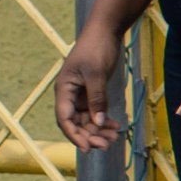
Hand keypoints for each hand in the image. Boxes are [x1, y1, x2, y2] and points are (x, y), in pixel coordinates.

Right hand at [53, 21, 124, 152]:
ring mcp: (80, 95)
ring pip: (87, 120)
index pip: (64, 119)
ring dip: (98, 130)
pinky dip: (104, 120)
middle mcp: (69, 95)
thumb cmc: (96, 48)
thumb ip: (97, 99)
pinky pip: (95, 112)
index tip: (87, 149)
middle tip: (107, 145)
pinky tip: (116, 126)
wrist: (105, 31)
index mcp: (64, 90)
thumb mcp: (96, 74)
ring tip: (114, 137)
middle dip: (90, 135)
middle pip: (76, 123)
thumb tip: (97, 123)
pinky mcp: (91, 93)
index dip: (74, 136)